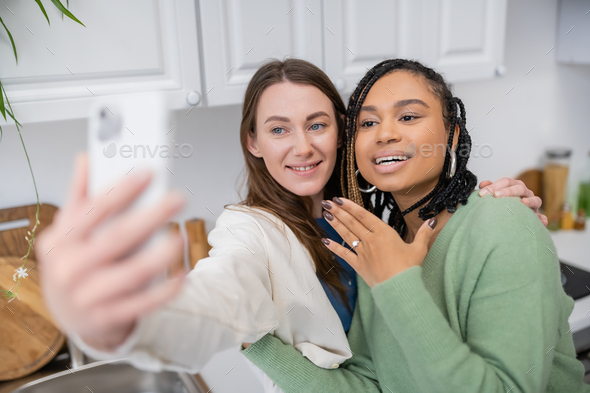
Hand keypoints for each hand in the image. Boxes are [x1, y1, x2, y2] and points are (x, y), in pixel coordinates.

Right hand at [37, 153, 186, 350]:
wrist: (70, 315)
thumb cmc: (73, 266)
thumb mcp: (68, 232)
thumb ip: (79, 197)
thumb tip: (86, 159)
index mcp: (62, 241)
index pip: (93, 211)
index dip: (122, 190)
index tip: (148, 173)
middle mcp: (71, 269)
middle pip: (118, 237)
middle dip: (151, 216)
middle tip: (177, 198)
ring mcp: (89, 296)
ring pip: (133, 273)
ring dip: (162, 254)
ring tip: (180, 237)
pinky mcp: (109, 317)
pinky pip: (143, 303)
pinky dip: (166, 290)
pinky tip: (182, 275)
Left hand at [320, 197, 435, 287]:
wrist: (399, 288)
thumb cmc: (409, 268)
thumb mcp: (419, 248)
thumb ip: (424, 233)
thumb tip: (433, 220)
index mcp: (383, 233)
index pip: (363, 215)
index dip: (350, 206)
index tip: (340, 199)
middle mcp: (370, 240)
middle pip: (351, 222)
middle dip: (338, 211)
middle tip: (326, 202)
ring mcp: (362, 252)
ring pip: (346, 234)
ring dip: (335, 224)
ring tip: (325, 214)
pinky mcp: (358, 265)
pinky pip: (344, 254)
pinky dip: (333, 247)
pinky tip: (324, 241)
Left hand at [478, 178, 546, 226]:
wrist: (511, 217)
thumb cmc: (502, 202)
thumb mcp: (495, 194)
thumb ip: (490, 188)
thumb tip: (482, 183)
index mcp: (514, 185)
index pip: (506, 182)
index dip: (494, 186)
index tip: (482, 193)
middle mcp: (525, 193)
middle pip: (519, 188)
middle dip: (508, 191)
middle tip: (496, 195)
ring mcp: (533, 204)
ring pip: (535, 200)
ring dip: (530, 201)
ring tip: (523, 203)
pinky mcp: (537, 216)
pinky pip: (542, 217)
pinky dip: (542, 218)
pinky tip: (541, 221)